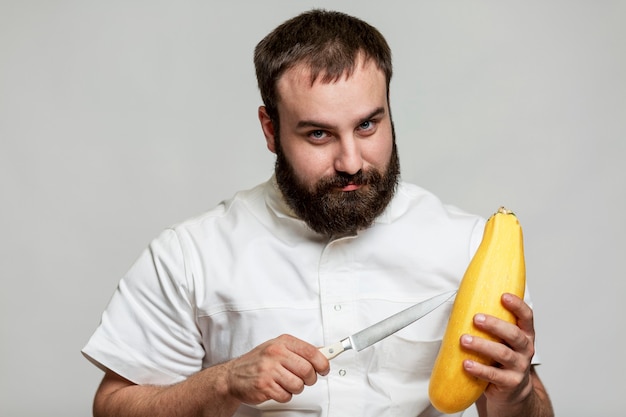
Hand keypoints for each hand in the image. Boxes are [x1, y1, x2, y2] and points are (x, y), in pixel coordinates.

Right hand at [224, 334, 329, 404]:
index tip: (325, 369)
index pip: (311, 352)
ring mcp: (269, 369)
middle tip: (304, 379)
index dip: (323, 363)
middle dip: (309, 379)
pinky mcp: (264, 385)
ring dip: (295, 388)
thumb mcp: (278, 348)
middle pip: (307, 370)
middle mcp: (276, 353)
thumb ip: (300, 351)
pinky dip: (284, 395)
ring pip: (298, 385)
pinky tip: (276, 388)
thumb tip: (323, 352)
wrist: (233, 375)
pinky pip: (286, 396)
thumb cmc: (258, 361)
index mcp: (282, 342)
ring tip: (286, 383)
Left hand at [460, 293, 534, 407]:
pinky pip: (494, 375)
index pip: (526, 317)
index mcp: (525, 334)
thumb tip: (463, 305)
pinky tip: (466, 364)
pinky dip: (479, 369)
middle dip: (494, 325)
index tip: (503, 296)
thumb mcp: (503, 341)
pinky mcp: (510, 383)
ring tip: (464, 340)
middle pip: (513, 334)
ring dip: (482, 345)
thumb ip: (492, 326)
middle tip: (476, 319)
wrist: (513, 391)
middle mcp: (525, 349)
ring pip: (503, 354)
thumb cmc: (503, 360)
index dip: (517, 306)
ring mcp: (519, 367)